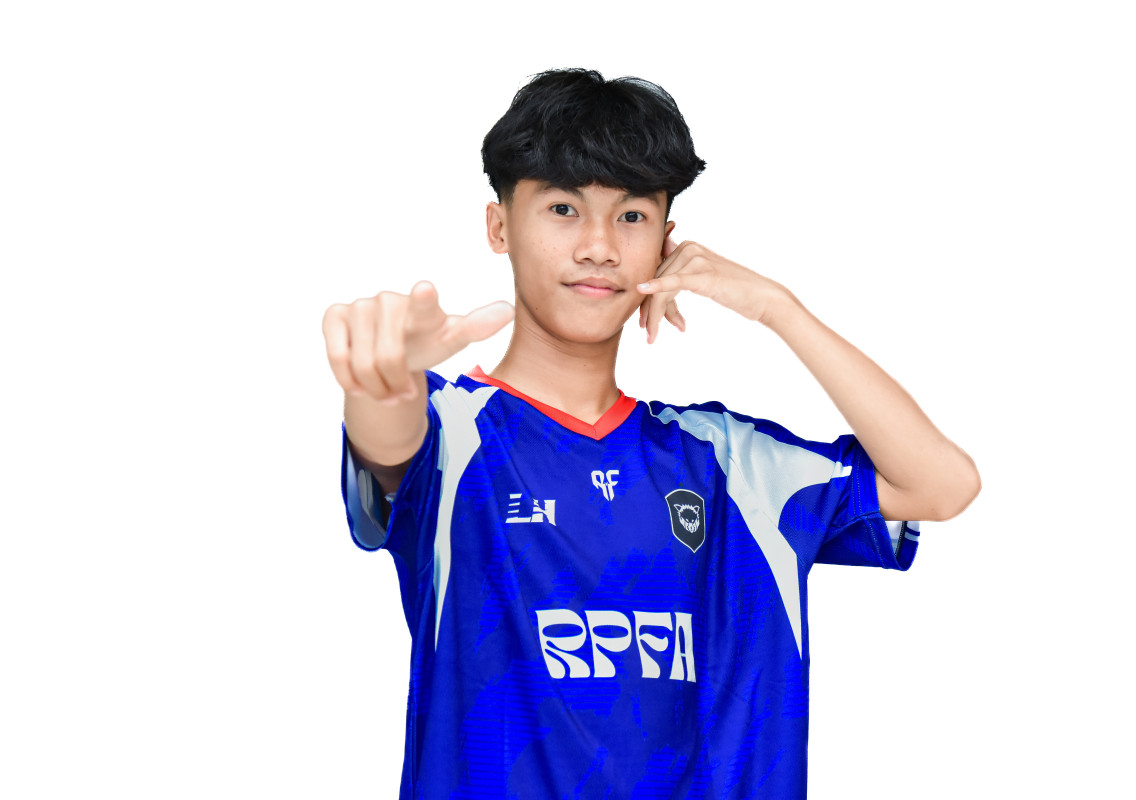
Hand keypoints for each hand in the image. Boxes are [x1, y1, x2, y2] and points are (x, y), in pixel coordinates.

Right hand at [322, 281, 513, 402]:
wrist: (391, 353)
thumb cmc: (424, 342)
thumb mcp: (451, 340)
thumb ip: (476, 327)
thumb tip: (508, 310)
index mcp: (423, 309)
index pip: (425, 304)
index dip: (424, 300)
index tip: (426, 290)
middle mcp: (389, 302)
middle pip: (388, 359)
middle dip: (396, 385)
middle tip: (405, 394)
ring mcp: (359, 307)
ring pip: (362, 365)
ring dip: (377, 389)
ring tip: (387, 390)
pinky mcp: (334, 316)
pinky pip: (338, 359)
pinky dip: (351, 381)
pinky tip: (361, 383)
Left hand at [636, 239, 791, 343]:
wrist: (762, 297)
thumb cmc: (735, 291)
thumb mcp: (703, 279)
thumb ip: (680, 275)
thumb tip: (650, 282)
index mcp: (687, 247)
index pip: (657, 273)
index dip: (649, 299)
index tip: (645, 321)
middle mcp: (689, 248)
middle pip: (656, 282)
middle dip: (652, 311)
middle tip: (649, 333)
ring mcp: (696, 259)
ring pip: (661, 289)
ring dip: (655, 316)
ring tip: (653, 336)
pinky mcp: (703, 274)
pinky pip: (673, 282)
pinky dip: (656, 289)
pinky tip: (642, 292)